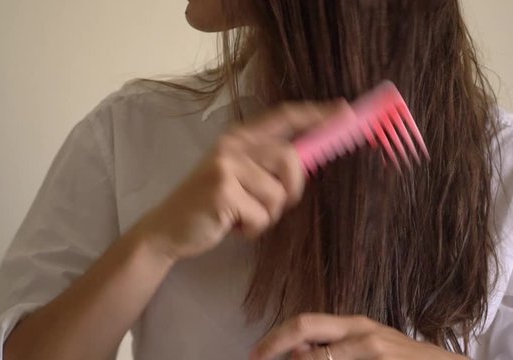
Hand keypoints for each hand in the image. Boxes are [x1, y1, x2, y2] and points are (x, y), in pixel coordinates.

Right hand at [131, 101, 345, 259]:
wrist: (168, 228)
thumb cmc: (210, 205)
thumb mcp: (238, 177)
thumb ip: (266, 165)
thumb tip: (306, 162)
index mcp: (238, 138)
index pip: (284, 116)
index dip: (316, 114)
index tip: (344, 111)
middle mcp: (232, 146)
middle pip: (290, 159)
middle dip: (292, 188)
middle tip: (274, 204)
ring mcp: (225, 166)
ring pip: (278, 194)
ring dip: (267, 215)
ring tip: (242, 215)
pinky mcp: (222, 190)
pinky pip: (263, 215)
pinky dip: (254, 229)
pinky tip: (232, 225)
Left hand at [250, 313, 467, 359]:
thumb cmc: (399, 358)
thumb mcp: (364, 344)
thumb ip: (333, 346)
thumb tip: (294, 352)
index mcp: (352, 325)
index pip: (303, 324)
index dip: (275, 339)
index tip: (256, 354)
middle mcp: (360, 332)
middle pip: (305, 328)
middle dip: (275, 344)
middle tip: (256, 358)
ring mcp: (373, 350)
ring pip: (319, 357)